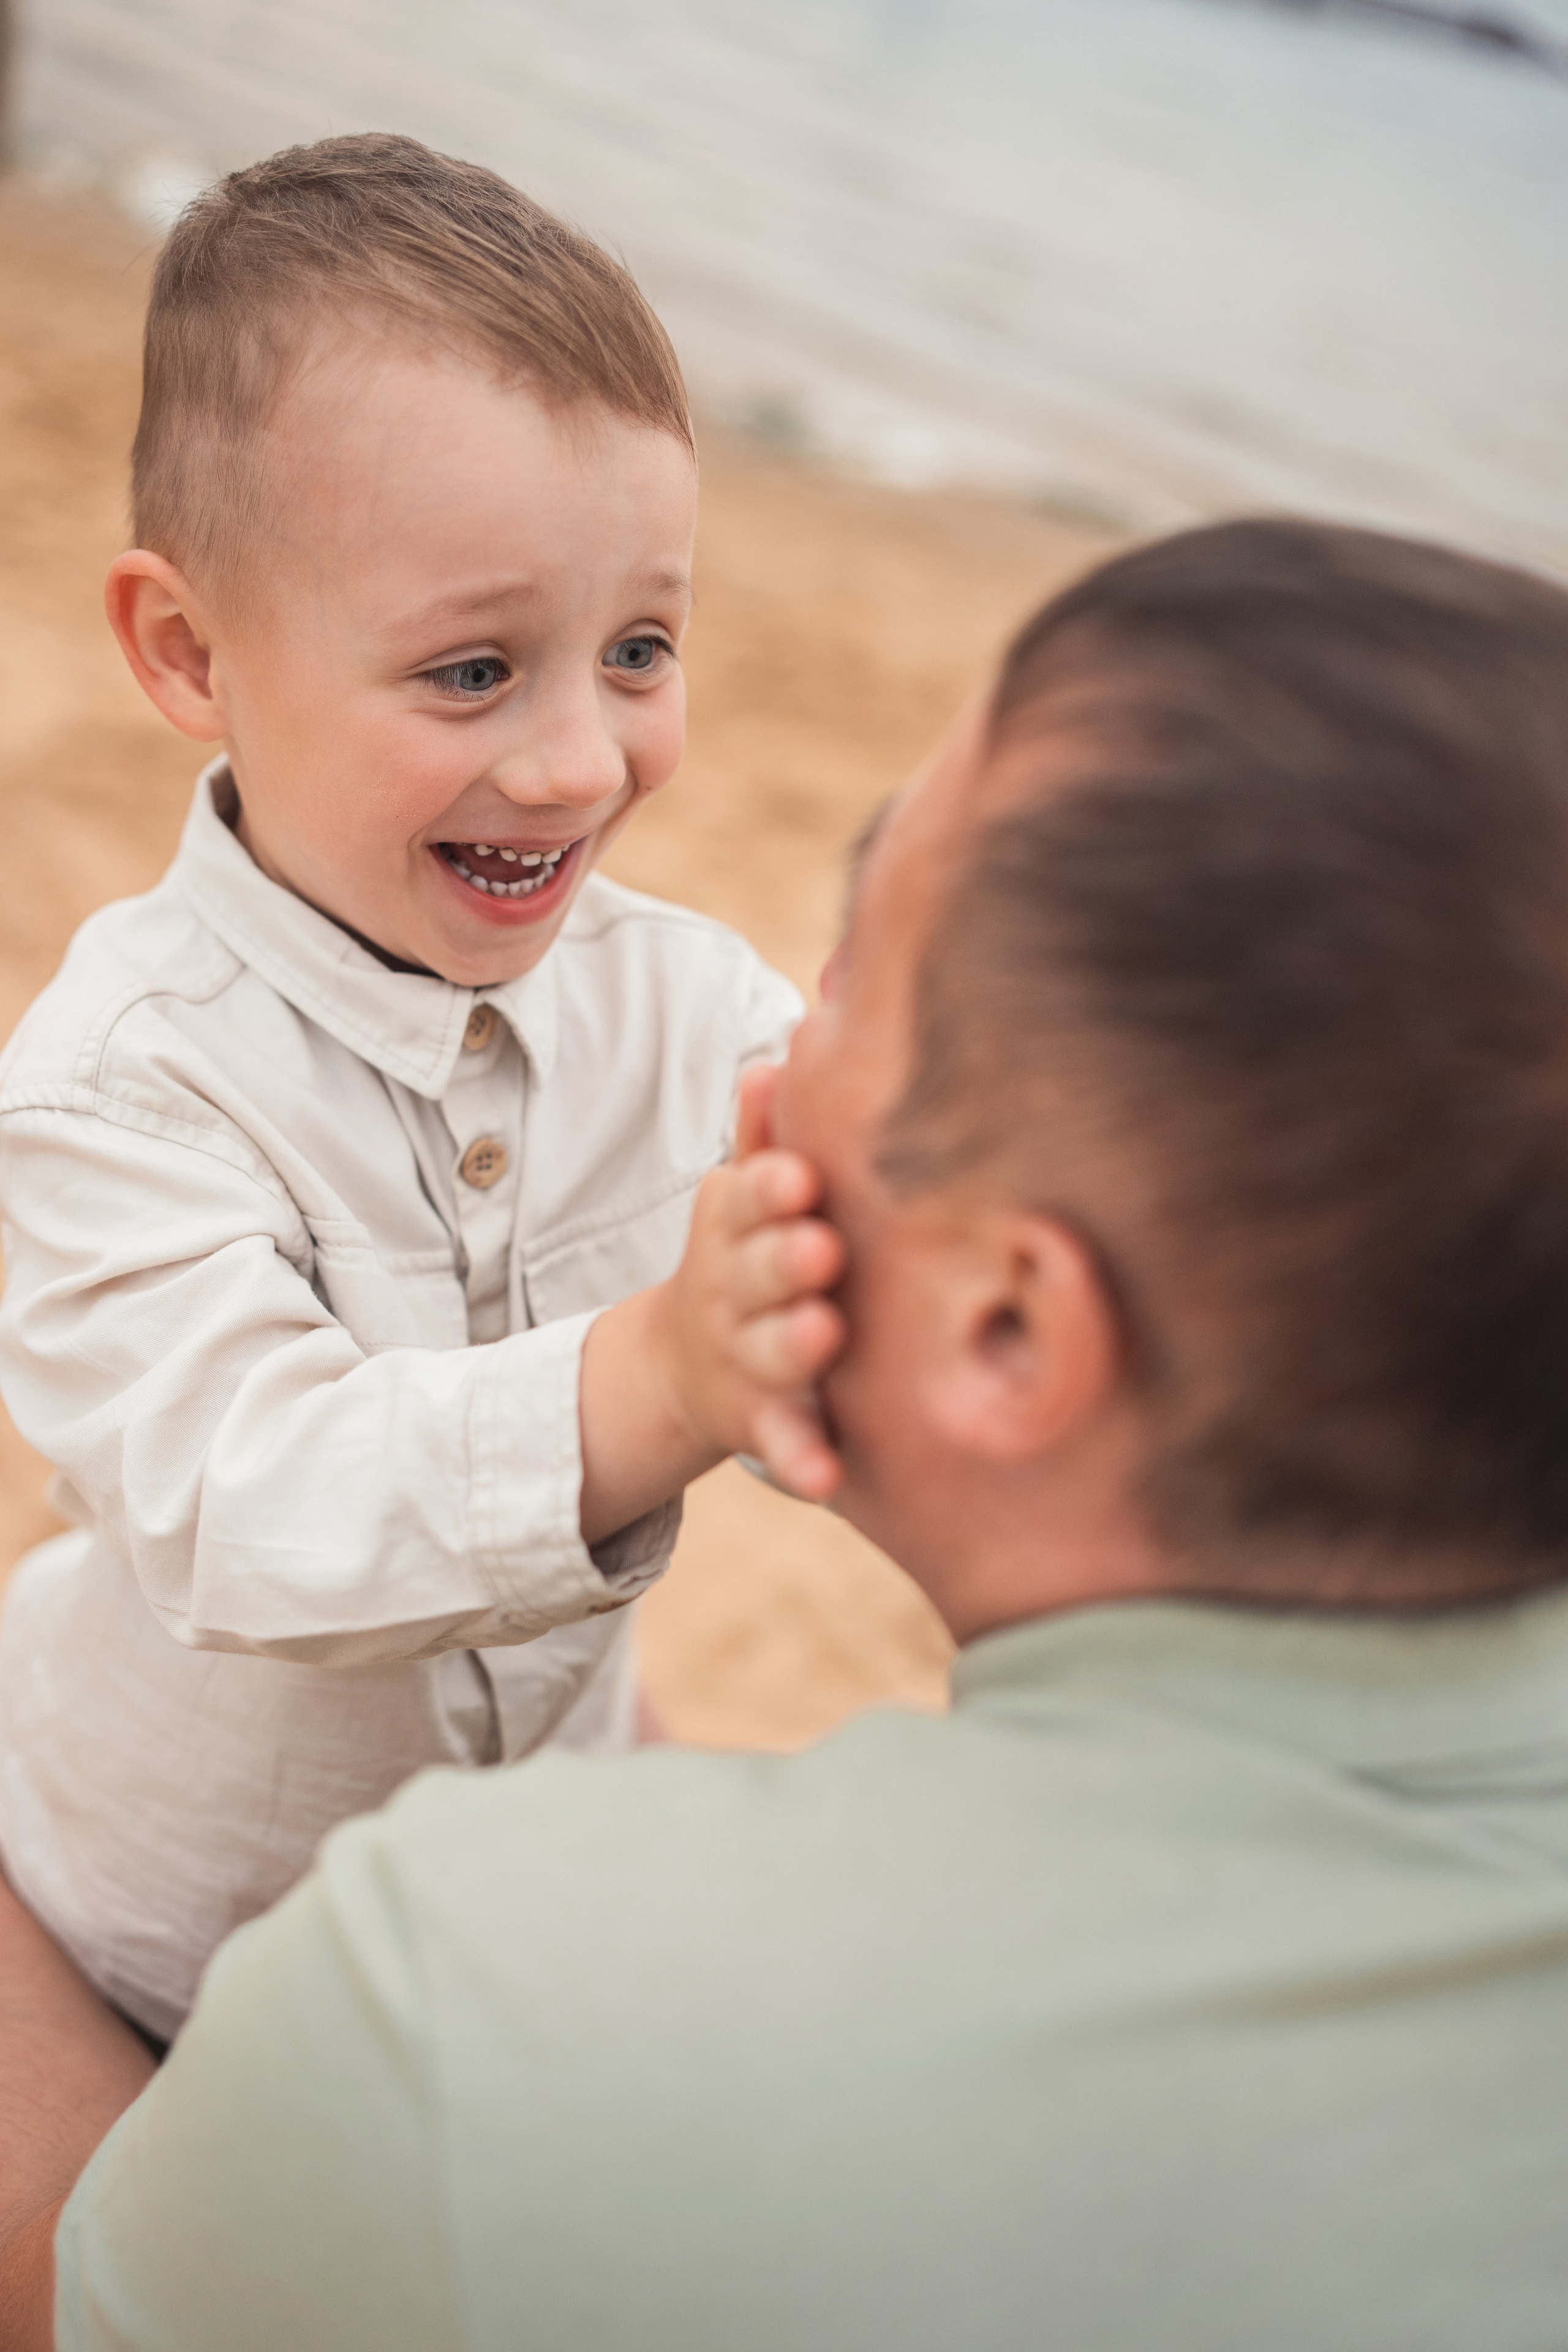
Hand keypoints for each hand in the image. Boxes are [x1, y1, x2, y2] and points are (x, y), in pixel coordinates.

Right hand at [664, 1062, 845, 1500]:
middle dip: (784, 1260)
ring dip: (793, 1343)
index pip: (747, 1198)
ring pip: (770, 1352)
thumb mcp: (744, 1198)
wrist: (688, 1363)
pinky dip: (800, 1458)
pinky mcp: (761, 1422)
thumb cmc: (749, 1256)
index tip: (801, 1178)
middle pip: (757, 1273)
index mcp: (736, 1227)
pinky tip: (825, 1477)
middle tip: (820, 1248)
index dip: (770, 1189)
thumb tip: (774, 1057)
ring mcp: (745, 1358)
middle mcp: (733, 1292)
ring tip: (823, 1333)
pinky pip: (783, 1442)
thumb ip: (763, 1135)